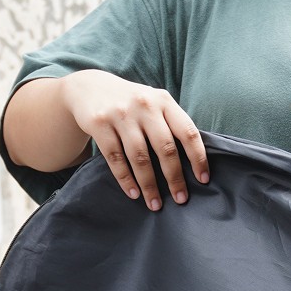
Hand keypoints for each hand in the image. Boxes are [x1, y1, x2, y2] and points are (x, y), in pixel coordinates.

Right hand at [58, 69, 206, 210]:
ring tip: (155, 204)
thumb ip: (171, 124)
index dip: (198, 158)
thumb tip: (194, 162)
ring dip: (149, 185)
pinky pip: (115, 157)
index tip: (203, 180)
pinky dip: (125, 179)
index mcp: (164, 101)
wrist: (87, 86)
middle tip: (181, 199)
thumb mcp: (154, 103)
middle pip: (165, 148)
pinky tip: (133, 193)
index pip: (188, 133)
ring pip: (140, 157)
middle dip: (174, 178)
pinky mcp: (99, 123)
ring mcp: (121, 114)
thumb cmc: (132, 103)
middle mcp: (144, 105)